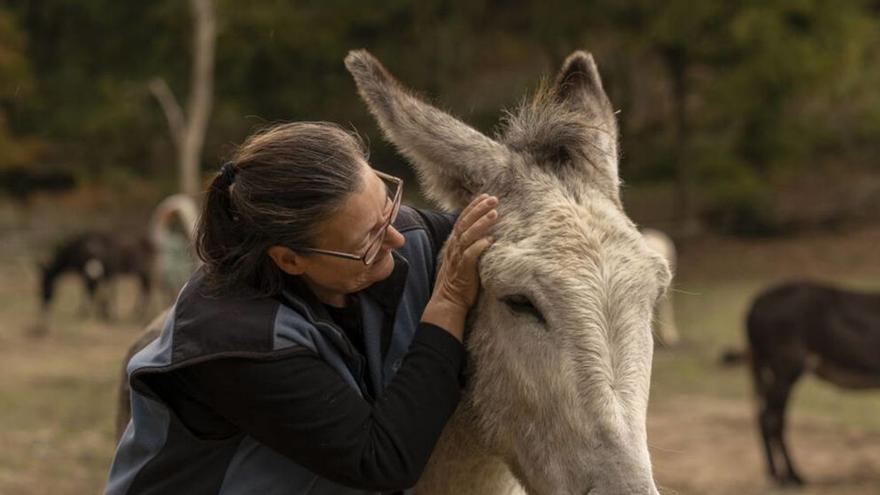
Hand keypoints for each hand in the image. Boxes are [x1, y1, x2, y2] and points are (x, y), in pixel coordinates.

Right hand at [433, 193, 498, 310]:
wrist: (449, 301)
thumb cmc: (459, 280)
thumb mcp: (461, 258)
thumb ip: (469, 244)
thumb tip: (485, 233)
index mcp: (454, 243)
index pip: (462, 219)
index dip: (473, 207)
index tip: (485, 196)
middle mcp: (454, 247)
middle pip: (465, 223)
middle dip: (479, 209)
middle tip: (493, 199)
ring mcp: (457, 258)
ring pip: (468, 236)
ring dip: (481, 224)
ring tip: (494, 214)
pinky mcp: (463, 270)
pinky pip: (470, 255)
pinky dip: (479, 246)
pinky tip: (490, 240)